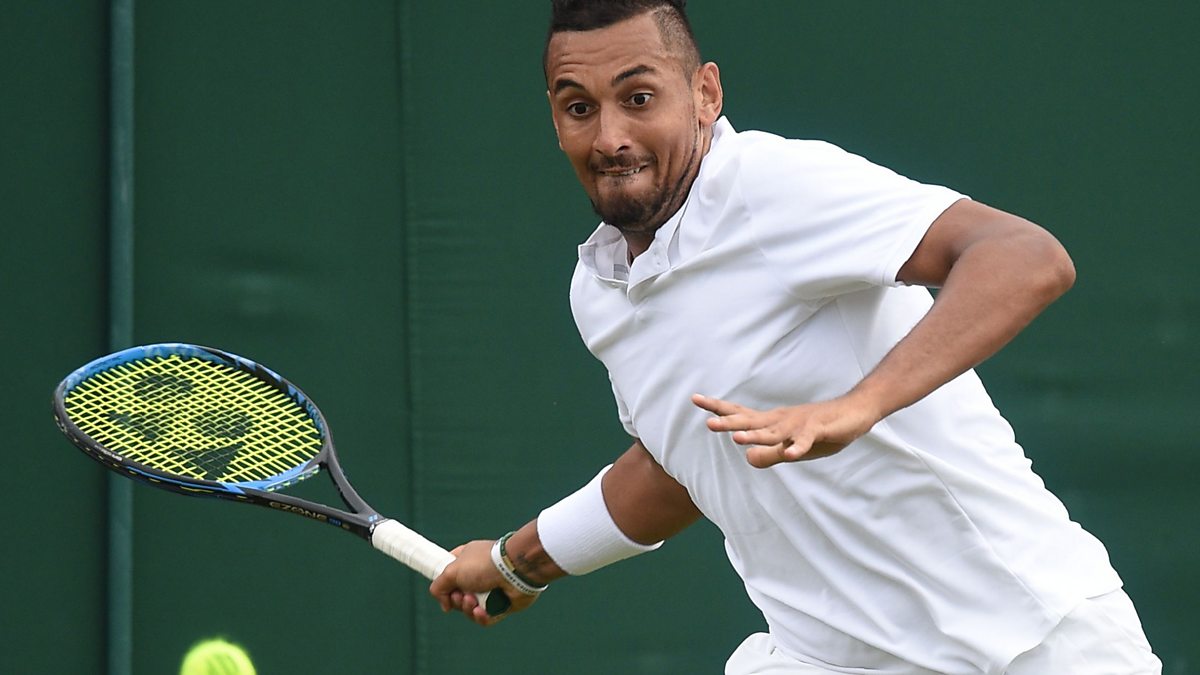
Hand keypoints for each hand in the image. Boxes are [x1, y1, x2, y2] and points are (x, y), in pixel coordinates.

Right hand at [429, 540, 538, 625]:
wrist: (516, 571)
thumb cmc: (485, 564)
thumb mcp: (452, 570)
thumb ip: (439, 586)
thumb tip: (444, 604)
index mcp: (467, 560)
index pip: (449, 574)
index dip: (444, 585)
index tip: (444, 591)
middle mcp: (478, 575)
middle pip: (458, 596)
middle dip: (457, 600)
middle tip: (461, 596)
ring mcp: (490, 590)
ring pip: (470, 609)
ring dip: (468, 608)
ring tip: (474, 602)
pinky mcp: (501, 605)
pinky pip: (485, 618)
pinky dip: (481, 617)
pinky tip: (481, 611)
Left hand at [692, 393, 879, 466]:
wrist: (856, 412)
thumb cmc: (822, 430)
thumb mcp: (793, 447)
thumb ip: (770, 454)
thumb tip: (748, 459)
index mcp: (773, 422)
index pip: (741, 414)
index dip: (719, 408)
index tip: (695, 399)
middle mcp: (782, 420)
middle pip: (751, 421)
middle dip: (730, 422)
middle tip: (708, 423)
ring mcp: (800, 425)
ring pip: (775, 432)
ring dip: (757, 436)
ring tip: (737, 440)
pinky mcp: (819, 431)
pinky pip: (806, 442)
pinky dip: (798, 448)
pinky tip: (790, 455)